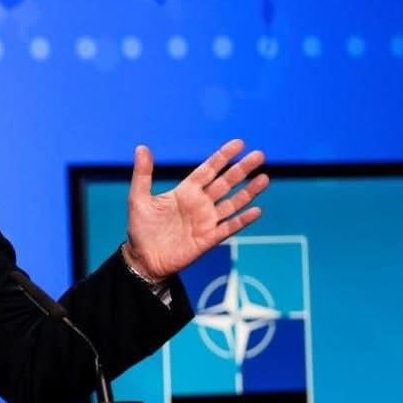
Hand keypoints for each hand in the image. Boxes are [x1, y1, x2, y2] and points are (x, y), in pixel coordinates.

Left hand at [123, 139, 268, 280]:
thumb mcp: (139, 198)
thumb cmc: (140, 229)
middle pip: (225, 183)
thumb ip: (143, 174)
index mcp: (185, 191)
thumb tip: (142, 147)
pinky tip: (256, 210)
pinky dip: (243, 220)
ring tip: (264, 178)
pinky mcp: (209, 239)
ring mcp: (206, 221)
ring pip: (233, 203)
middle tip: (259, 154)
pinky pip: (229, 228)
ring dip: (248, 192)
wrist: (143, 259)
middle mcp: (200, 204)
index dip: (223, 157)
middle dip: (242, 169)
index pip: (208, 170)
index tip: (239, 143)